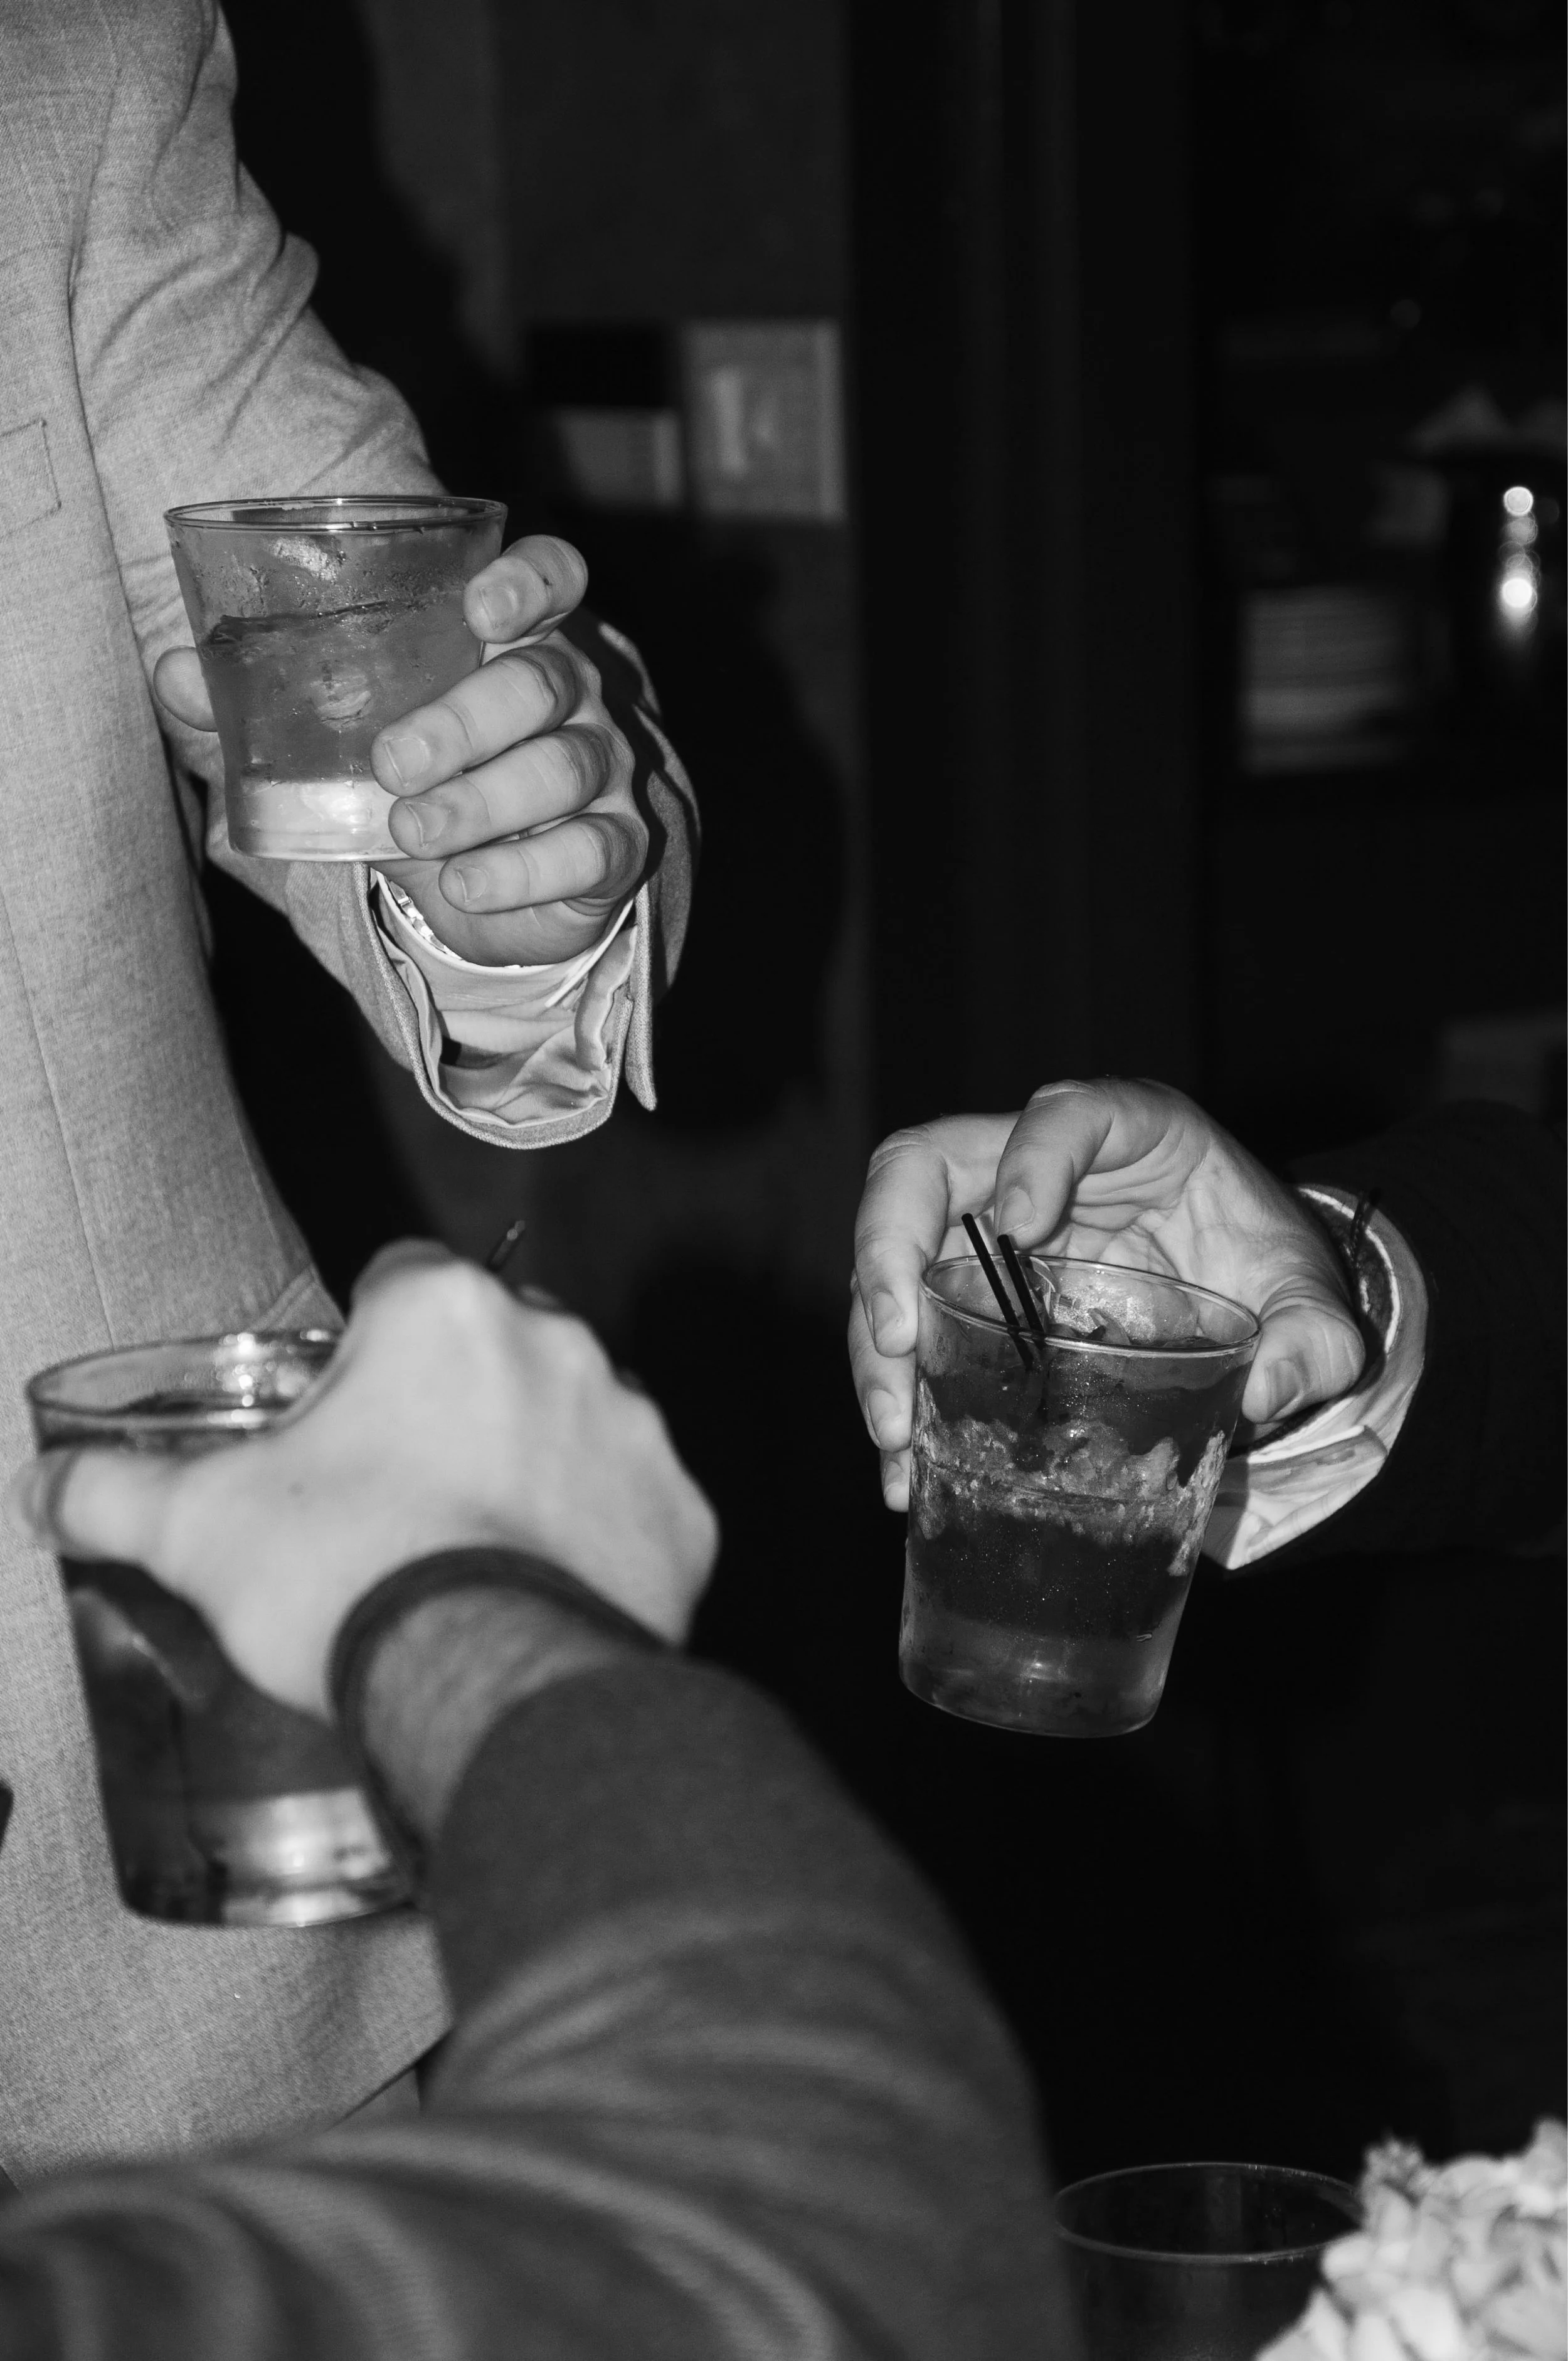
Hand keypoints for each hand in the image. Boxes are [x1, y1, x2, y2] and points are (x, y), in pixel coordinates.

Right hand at [7, 1246, 717, 1715]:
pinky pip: (638, 1508)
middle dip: (455, 1401)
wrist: (482, 1680)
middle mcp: (558, 1344)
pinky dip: (601, 1540)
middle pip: (494, 1348)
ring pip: (575, 1421)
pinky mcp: (685, 1514)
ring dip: (533, 1465)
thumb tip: (47, 1488)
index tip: (345, 1407)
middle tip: (402, 1494)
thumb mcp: (201, 1529)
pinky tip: (546, 1592)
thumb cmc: (344, 1577)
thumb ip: (117, 1493)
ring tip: (475, 1551)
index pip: (398, 1278)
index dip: (364, 1337)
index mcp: (444, 1313)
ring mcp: (635, 1427)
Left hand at [154, 535, 647, 965]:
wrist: (482, 889)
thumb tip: (173, 671)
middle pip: (547, 680)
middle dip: (468, 719)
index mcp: (513, 639)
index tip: (482, 610)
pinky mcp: (615, 847)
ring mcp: (604, 768)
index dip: (532, 583)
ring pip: (566, 766)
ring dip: (482, 800)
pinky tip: (465, 884)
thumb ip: (258, 702)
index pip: (556, 576)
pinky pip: (591, 851)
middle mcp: (574, 693)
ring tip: (410, 833)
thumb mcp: (333, 739)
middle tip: (392, 765)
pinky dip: (524, 870)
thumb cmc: (412, 784)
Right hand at [850, 1078, 1365, 1509]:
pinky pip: (906, 1324)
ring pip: (894, 1251)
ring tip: (896, 1434)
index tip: (1021, 1226)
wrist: (1243, 1301)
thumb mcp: (1312, 1303)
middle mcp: (1038, 1164)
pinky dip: (896, 1393)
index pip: (1063, 1112)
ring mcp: (988, 1225)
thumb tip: (1267, 1392)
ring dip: (877, 1341)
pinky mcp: (967, 1289)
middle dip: (889, 1248)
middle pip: (925, 1165)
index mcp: (1131, 1132)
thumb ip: (1316, 1342)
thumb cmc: (1266, 1270)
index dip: (1031, 1156)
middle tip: (899, 1341)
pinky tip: (902, 1468)